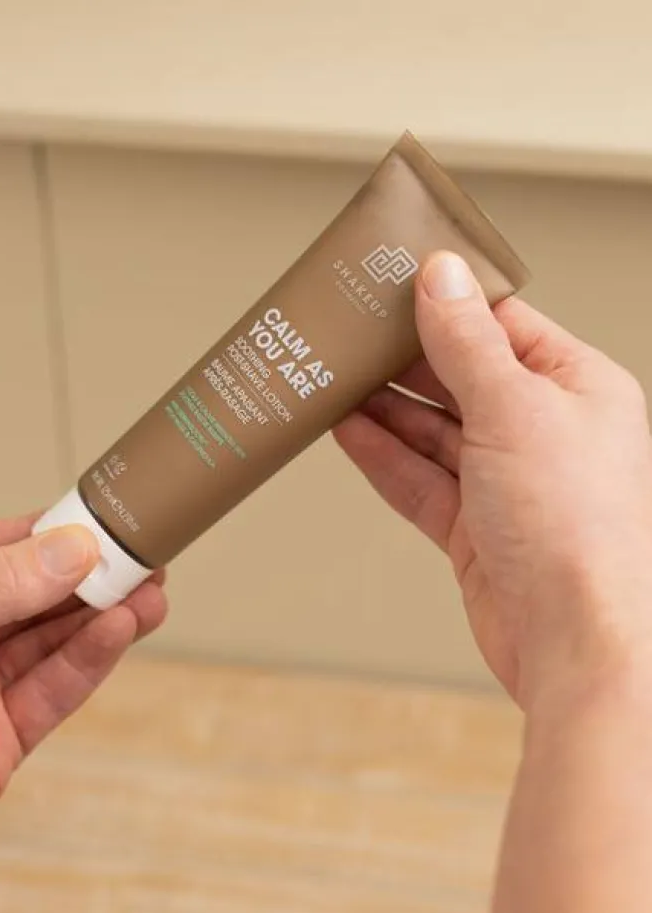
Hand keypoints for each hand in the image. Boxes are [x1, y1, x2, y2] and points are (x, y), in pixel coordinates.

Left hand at [0, 515, 165, 912]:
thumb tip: (68, 549)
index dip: (48, 534)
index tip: (102, 517)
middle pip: (30, 597)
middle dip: (86, 575)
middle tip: (142, 555)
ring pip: (50, 643)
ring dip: (100, 616)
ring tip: (149, 590)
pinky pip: (53, 691)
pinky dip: (89, 661)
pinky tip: (120, 630)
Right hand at [335, 251, 651, 707]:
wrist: (573, 635)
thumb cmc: (575, 528)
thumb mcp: (513, 407)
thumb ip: (467, 342)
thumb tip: (441, 277)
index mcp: (579, 386)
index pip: (503, 325)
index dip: (446, 302)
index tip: (394, 281)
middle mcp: (548, 432)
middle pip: (463, 378)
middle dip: (405, 359)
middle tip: (350, 330)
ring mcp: (509, 485)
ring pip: (435, 433)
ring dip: (384, 408)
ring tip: (334, 377)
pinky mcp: (477, 531)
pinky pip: (421, 481)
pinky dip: (383, 457)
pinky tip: (348, 430)